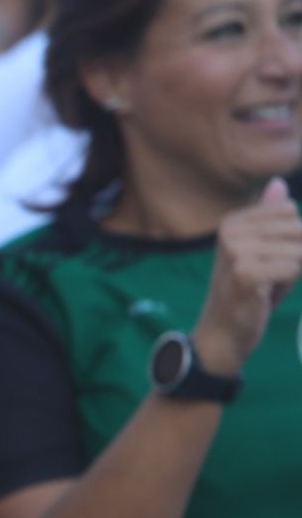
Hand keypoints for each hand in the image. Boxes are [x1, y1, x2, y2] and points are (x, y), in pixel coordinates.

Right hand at [192, 180, 301, 375]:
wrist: (223, 333)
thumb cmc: (250, 292)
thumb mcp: (263, 251)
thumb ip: (272, 219)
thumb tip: (279, 183)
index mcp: (232, 221)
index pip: (290, 212)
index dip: (291, 239)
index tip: (268, 259)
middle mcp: (230, 231)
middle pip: (297, 229)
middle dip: (295, 256)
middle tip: (268, 278)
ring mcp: (235, 252)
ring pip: (297, 250)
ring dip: (291, 274)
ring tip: (266, 287)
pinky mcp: (244, 273)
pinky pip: (293, 268)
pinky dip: (287, 284)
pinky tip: (265, 295)